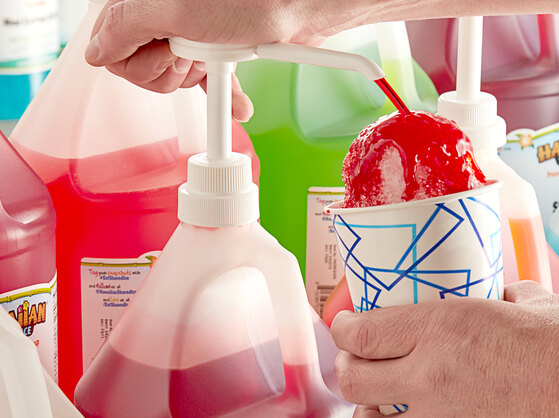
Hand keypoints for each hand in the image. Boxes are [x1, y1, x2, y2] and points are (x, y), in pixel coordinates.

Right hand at [84, 0, 385, 119]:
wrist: (301, 7)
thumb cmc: (247, 3)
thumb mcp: (176, 11)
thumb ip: (126, 28)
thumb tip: (94, 52)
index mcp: (142, 3)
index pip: (111, 48)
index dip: (139, 61)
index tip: (165, 52)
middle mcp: (163, 15)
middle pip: (142, 66)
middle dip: (170, 70)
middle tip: (192, 52)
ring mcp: (189, 32)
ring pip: (174, 77)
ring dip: (197, 75)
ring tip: (215, 56)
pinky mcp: (216, 48)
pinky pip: (206, 80)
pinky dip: (222, 92)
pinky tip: (238, 103)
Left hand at [331, 281, 558, 417]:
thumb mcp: (528, 302)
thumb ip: (497, 298)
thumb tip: (497, 297)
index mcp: (440, 328)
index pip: (361, 334)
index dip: (342, 330)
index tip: (343, 329)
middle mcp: (431, 376)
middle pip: (353, 382)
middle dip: (345, 372)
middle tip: (353, 367)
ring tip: (377, 411)